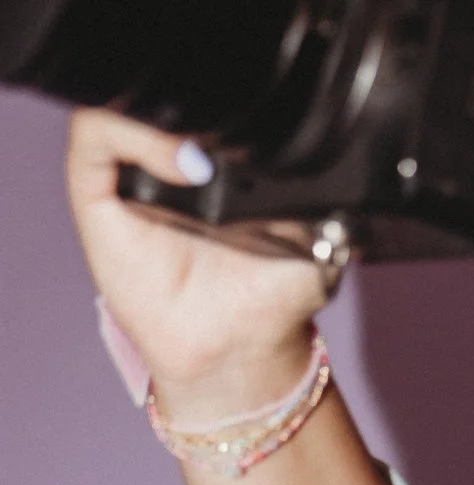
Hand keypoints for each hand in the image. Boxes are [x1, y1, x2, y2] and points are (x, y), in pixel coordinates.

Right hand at [66, 109, 325, 413]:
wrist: (240, 356)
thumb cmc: (273, 299)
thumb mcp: (319, 239)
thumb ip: (327, 199)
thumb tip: (336, 170)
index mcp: (215, 160)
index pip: (200, 97)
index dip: (220, 93)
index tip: (253, 116)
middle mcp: (166, 162)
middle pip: (156, 96)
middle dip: (189, 101)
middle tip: (227, 130)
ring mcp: (128, 179)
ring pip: (116, 105)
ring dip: (159, 116)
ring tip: (204, 153)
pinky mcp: (98, 203)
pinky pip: (92, 143)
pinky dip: (126, 135)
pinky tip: (182, 163)